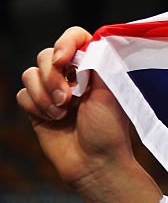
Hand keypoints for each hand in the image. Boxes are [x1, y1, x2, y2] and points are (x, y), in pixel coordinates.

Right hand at [17, 27, 161, 202]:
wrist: (95, 164)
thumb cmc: (109, 130)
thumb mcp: (110, 92)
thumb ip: (98, 63)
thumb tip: (89, 41)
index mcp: (94, 68)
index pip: (75, 38)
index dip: (65, 42)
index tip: (65, 60)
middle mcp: (72, 76)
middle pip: (46, 54)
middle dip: (52, 76)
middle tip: (67, 99)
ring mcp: (53, 92)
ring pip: (30, 74)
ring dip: (44, 94)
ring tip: (61, 113)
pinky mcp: (38, 108)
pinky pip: (22, 94)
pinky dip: (35, 106)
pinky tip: (52, 120)